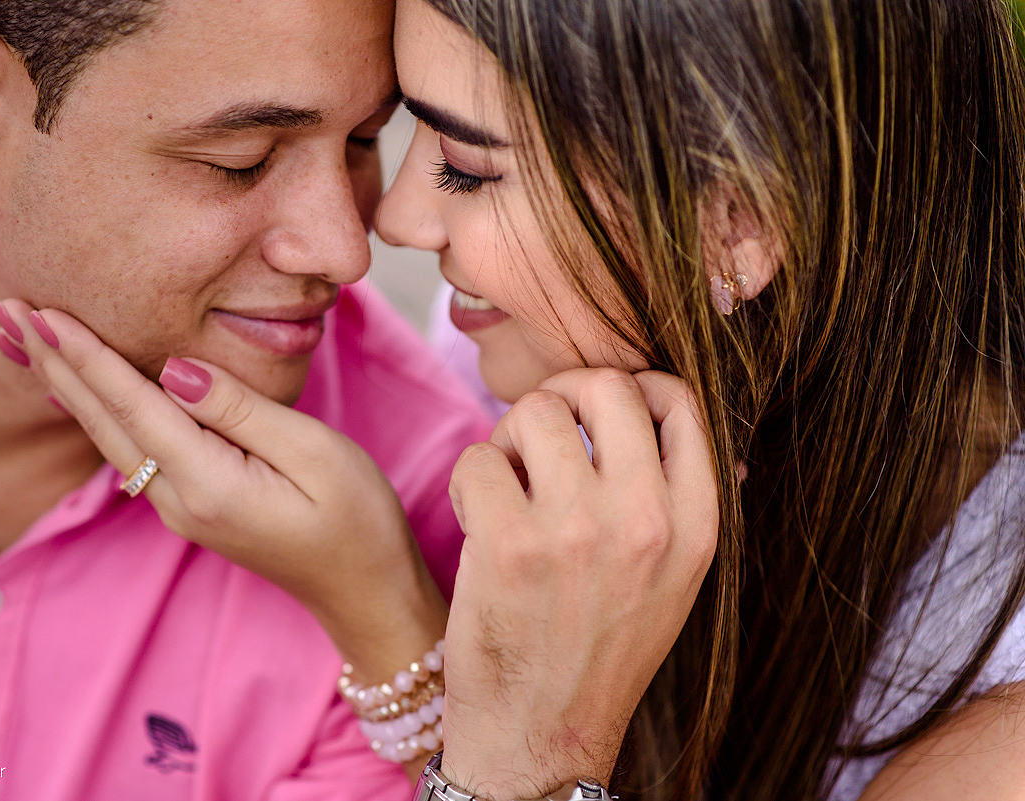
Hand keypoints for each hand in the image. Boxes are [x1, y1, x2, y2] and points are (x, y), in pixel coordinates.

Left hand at [0, 300, 447, 680]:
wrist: (364, 592)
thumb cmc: (356, 518)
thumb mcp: (314, 452)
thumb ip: (240, 410)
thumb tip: (175, 369)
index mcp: (208, 484)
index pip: (134, 406)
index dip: (88, 356)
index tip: (43, 313)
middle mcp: (179, 501)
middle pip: (105, 421)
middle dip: (56, 363)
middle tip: (8, 311)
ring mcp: (180, 509)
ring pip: (111, 437)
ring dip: (68, 385)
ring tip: (26, 341)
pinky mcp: (191, 507)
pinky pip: (132, 450)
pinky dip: (98, 411)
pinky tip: (79, 392)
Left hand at [440, 368, 717, 798]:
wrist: (542, 735)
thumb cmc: (598, 649)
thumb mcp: (670, 578)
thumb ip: (668, 497)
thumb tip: (651, 410)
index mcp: (696, 525)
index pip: (682, 402)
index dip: (635, 388)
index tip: (599, 414)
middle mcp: (645, 520)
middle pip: (605, 385)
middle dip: (563, 395)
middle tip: (540, 433)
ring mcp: (577, 529)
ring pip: (534, 411)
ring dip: (509, 439)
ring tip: (506, 483)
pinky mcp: (509, 543)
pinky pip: (478, 458)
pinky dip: (469, 481)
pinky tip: (477, 519)